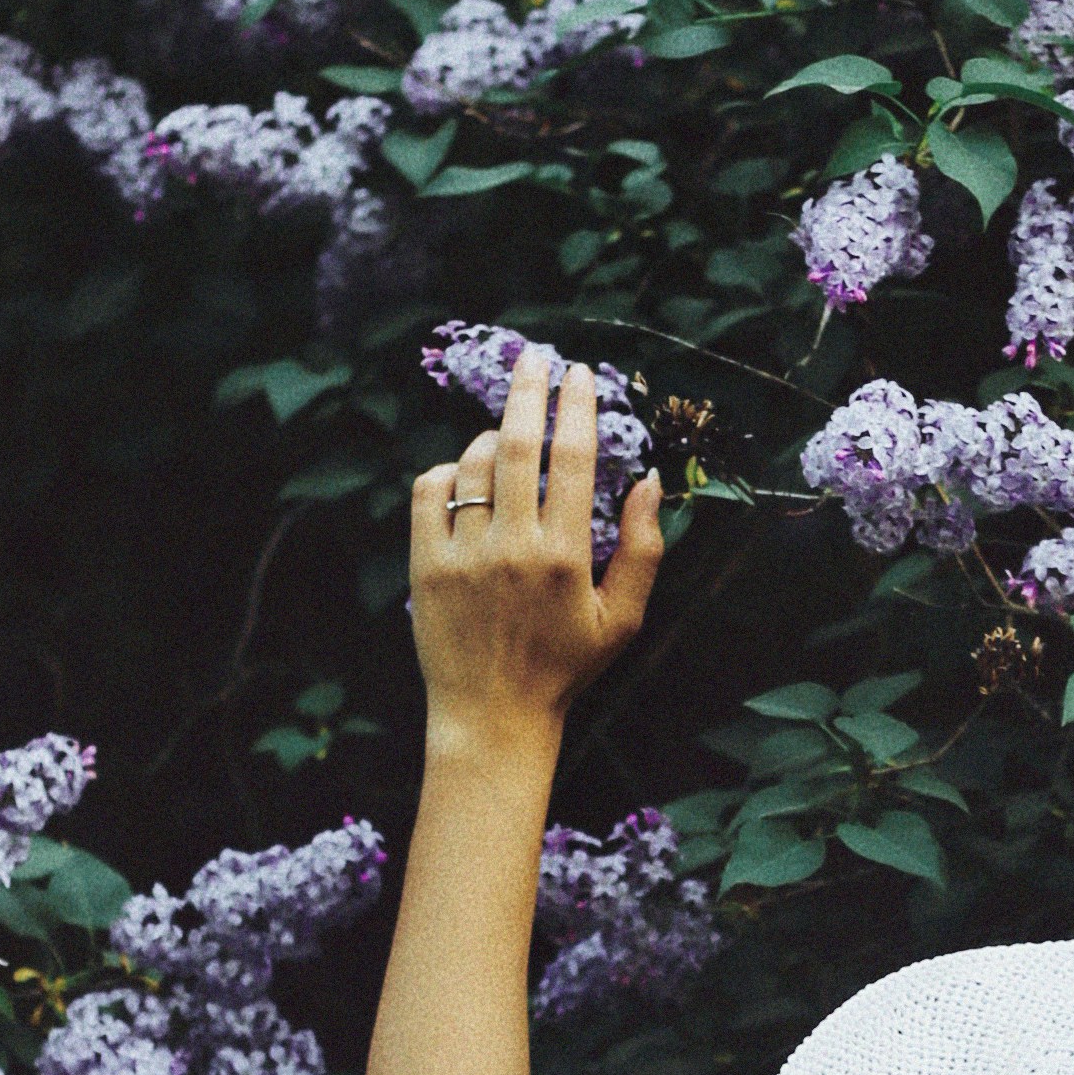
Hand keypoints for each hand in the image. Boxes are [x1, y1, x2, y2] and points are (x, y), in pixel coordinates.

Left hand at [408, 349, 663, 741]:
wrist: (493, 716)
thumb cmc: (566, 666)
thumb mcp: (623, 618)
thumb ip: (643, 549)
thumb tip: (648, 480)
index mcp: (565, 557)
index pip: (573, 459)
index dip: (578, 408)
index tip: (582, 375)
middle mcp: (512, 548)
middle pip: (518, 444)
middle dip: (529, 391)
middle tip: (537, 359)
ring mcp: (463, 555)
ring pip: (474, 464)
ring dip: (493, 438)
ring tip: (510, 438)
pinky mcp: (426, 565)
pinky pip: (430, 491)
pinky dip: (447, 472)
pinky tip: (466, 477)